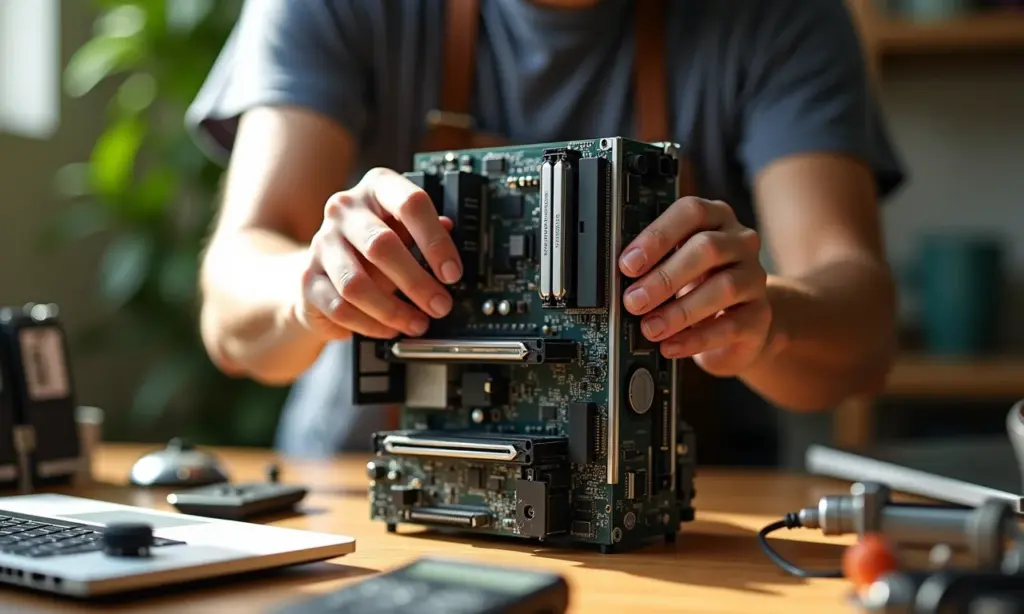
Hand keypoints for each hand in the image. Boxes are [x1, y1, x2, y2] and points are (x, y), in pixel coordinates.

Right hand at [295, 167, 461, 339]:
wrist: (325, 268)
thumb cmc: (371, 245)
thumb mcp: (403, 229)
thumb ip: (424, 232)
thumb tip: (451, 232)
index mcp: (376, 188)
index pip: (410, 204)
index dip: (436, 242)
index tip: (451, 273)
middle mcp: (344, 210)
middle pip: (381, 246)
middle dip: (417, 283)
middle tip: (440, 305)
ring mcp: (322, 243)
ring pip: (357, 284)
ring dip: (393, 311)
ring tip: (417, 323)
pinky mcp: (308, 280)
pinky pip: (342, 308)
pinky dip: (372, 325)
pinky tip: (390, 328)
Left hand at [618, 197, 771, 375]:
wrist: (738, 321)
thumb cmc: (698, 283)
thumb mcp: (674, 264)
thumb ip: (653, 261)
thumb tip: (618, 276)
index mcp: (715, 218)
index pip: (690, 212)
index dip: (657, 237)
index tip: (628, 264)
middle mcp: (740, 242)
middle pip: (707, 248)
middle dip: (663, 277)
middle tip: (633, 300)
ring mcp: (755, 277)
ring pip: (723, 287)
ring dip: (679, 311)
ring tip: (650, 327)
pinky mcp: (760, 314)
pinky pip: (730, 325)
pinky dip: (695, 338)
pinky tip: (670, 345)